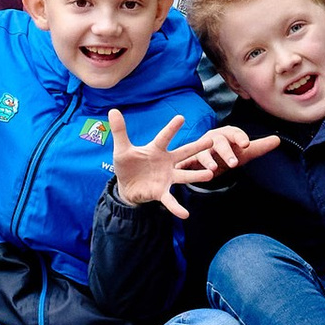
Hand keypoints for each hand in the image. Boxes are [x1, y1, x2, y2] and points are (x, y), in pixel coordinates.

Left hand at [107, 107, 276, 216]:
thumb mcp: (122, 149)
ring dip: (196, 176)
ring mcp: (166, 177)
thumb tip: (113, 110)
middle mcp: (166, 162)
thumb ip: (120, 131)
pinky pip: (170, 200)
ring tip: (210, 175)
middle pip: (183, 153)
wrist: (126, 187)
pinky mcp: (161, 192)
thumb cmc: (127, 165)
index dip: (171, 128)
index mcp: (156, 149)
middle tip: (212, 141)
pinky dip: (177, 207)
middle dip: (197, 148)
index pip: (164, 137)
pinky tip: (185, 214)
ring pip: (184, 176)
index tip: (180, 118)